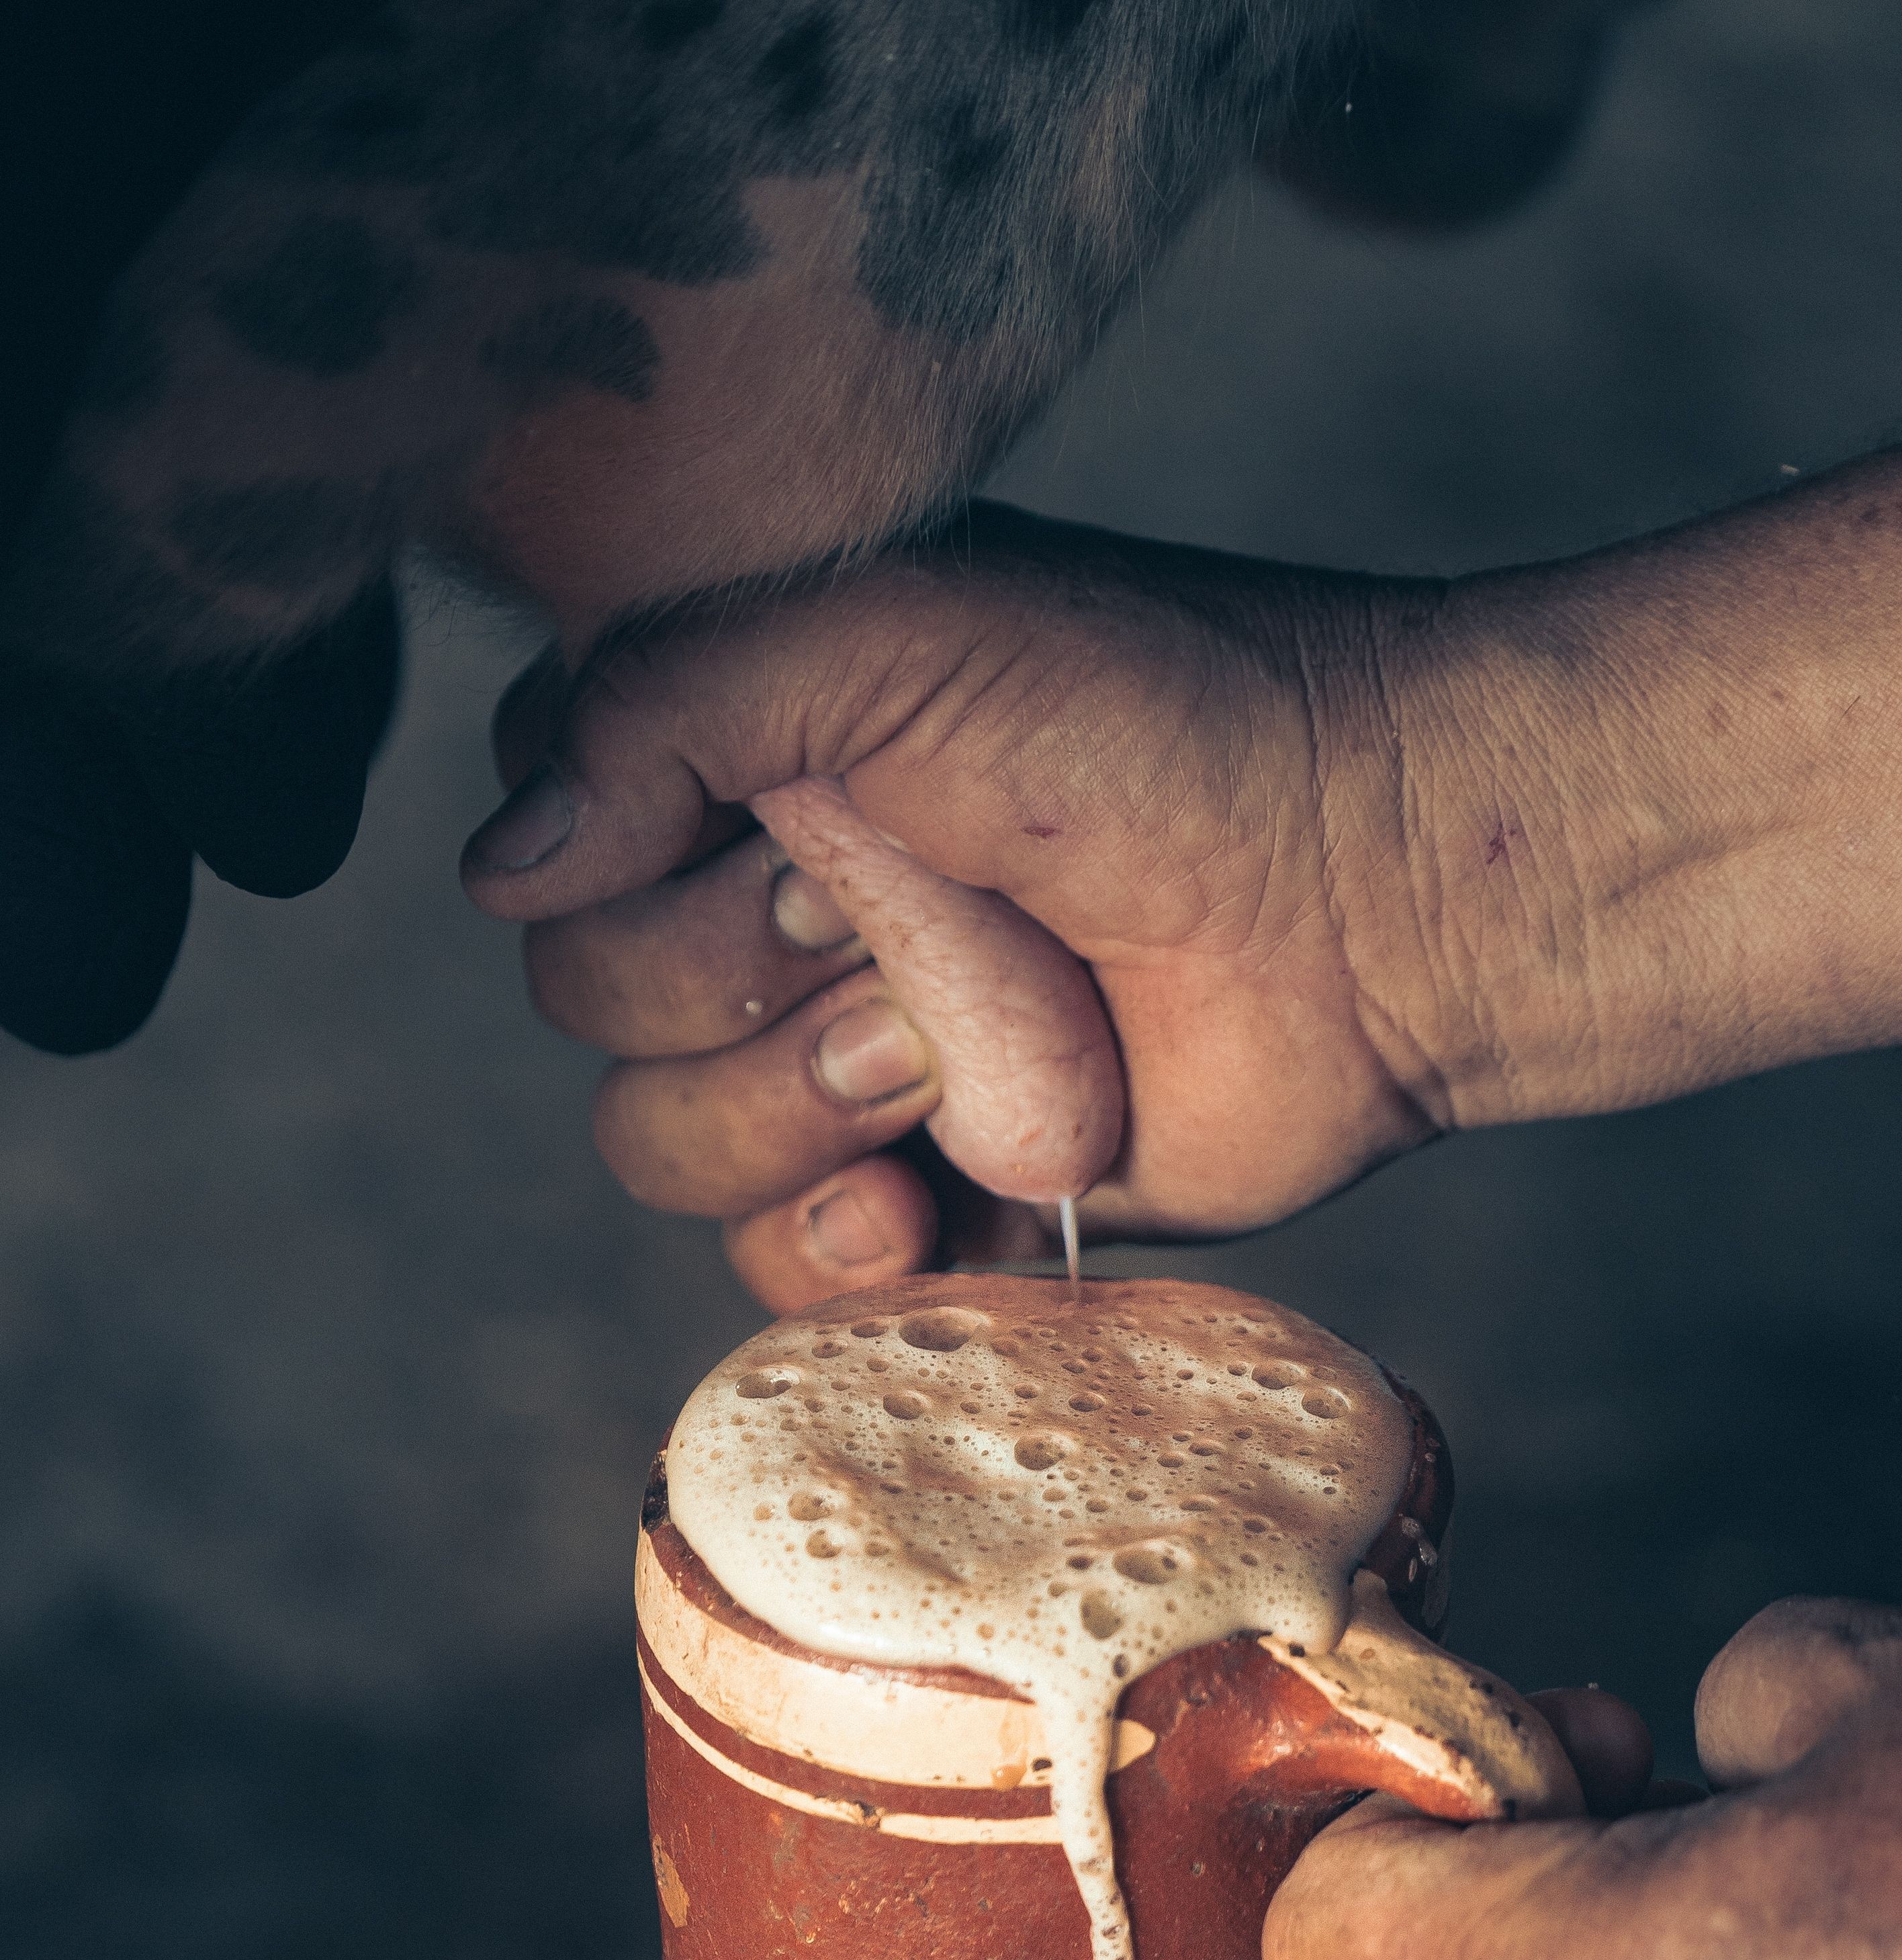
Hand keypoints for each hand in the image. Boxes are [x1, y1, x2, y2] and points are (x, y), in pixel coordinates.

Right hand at [463, 468, 1901, 1309]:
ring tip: (950, 1056)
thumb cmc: (1166, 728)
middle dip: (737, 983)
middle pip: (588, 1009)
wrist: (1376, 896)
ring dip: (795, 1110)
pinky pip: (773, 1272)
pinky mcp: (928, 1199)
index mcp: (737, 760)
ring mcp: (841, 1064)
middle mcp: (767, 909)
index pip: (539, 844)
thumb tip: (496, 875)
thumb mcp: (900, 635)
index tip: (786, 828)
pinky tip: (913, 1204)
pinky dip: (828, 1252)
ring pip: (660, 1144)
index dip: (632, 862)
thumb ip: (663, 704)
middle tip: (905, 929)